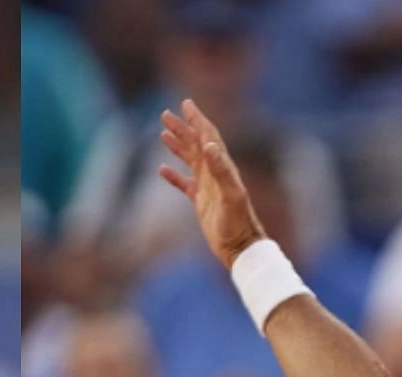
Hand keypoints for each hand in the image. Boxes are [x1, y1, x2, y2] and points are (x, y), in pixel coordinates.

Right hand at [158, 99, 266, 269]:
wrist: (240, 247)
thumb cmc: (238, 223)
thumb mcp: (230, 195)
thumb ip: (221, 170)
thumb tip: (209, 145)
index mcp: (222, 167)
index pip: (208, 136)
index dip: (197, 119)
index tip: (186, 104)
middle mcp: (215, 173)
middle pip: (196, 144)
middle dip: (182, 128)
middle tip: (165, 114)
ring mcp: (207, 187)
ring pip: (189, 160)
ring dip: (177, 146)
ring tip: (163, 133)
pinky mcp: (201, 202)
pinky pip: (184, 184)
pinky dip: (173, 175)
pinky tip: (162, 169)